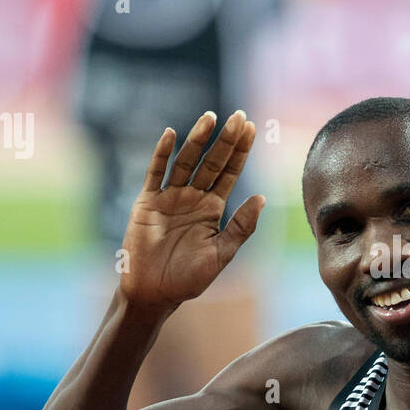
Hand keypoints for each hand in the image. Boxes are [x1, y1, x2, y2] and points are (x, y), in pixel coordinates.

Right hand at [120, 111, 264, 308]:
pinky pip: (155, 173)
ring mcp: (169, 197)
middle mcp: (192, 198)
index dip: (240, 152)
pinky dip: (162, 154)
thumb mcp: (222, 253)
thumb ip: (241, 227)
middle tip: (238, 117)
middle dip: (225, 140)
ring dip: (198, 140)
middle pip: (211, 162)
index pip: (229, 173)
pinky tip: (171, 135)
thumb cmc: (189, 279)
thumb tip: (262, 198)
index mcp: (212, 208)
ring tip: (211, 118)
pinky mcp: (147, 202)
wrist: (154, 293)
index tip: (251, 129)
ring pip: (185, 162)